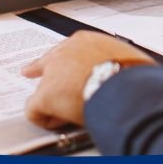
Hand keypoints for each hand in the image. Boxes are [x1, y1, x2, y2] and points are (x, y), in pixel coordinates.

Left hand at [22, 31, 154, 128]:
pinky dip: (44, 118)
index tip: (52, 60)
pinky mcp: (45, 95)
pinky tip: (56, 122)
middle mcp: (65, 53)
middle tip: (28, 71)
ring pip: (45, 90)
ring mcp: (53, 73)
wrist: (127, 87)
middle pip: (47, 64)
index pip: (66, 48)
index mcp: (85, 41)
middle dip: (40, 70)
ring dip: (55, 102)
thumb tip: (131, 71)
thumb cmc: (134, 75)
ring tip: (72, 114)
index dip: (60, 58)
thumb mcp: (128, 58)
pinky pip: (34, 110)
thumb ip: (117, 62)